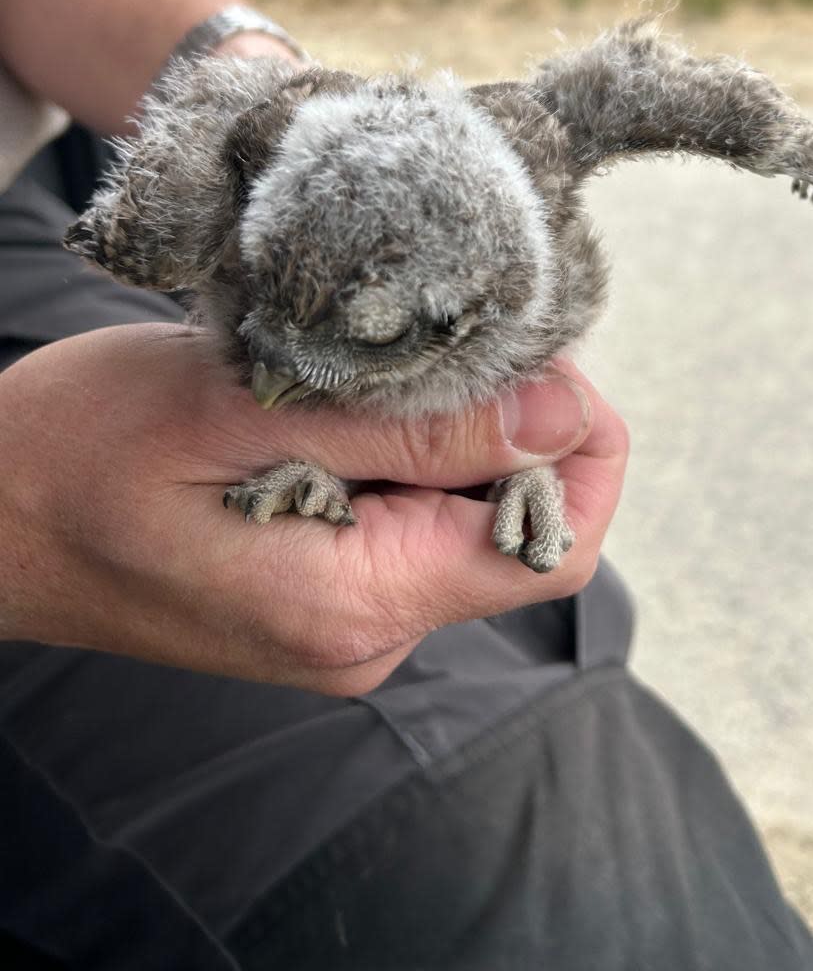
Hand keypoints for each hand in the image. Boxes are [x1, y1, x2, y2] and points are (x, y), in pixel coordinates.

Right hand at [0, 323, 627, 694]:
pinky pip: (404, 524)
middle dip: (509, 423)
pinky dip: (397, 455)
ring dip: (443, 433)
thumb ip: (412, 430)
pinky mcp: (318, 599)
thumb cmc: (73, 454)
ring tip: (362, 367)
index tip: (543, 356)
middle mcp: (365, 637)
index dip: (582, 447)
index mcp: (354, 605)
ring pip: (462, 518)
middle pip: (518, 527)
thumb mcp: (240, 409)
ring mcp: (342, 625)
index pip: (554, 547)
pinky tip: (332, 407)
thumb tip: (565, 418)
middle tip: (438, 333)